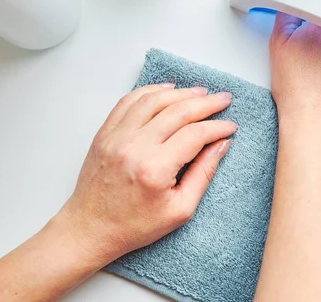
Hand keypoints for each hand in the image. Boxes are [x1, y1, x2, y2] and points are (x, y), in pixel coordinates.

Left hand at [54, 84, 237, 264]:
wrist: (90, 229)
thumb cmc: (135, 225)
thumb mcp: (180, 210)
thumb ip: (203, 173)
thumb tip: (221, 144)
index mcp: (154, 169)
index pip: (195, 135)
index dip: (217, 127)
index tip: (230, 126)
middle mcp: (134, 147)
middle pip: (177, 112)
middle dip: (206, 103)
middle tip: (224, 99)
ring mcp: (116, 137)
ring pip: (154, 100)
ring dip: (181, 93)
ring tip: (200, 92)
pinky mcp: (105, 133)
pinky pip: (128, 101)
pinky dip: (150, 91)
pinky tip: (167, 90)